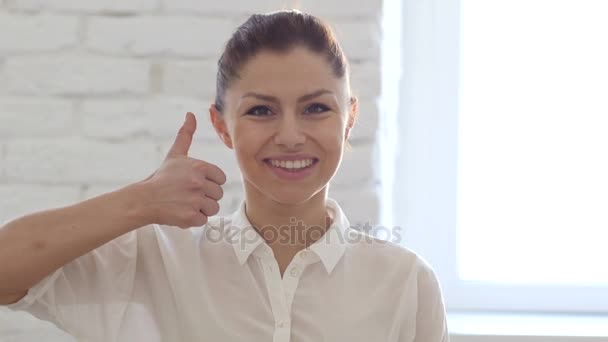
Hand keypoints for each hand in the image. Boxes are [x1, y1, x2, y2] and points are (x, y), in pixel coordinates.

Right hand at [142, 112, 226, 227]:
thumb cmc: (162, 177)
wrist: (144, 199)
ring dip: (202, 208)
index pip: (221, 179)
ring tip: (186, 203)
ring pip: (213, 208)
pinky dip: (194, 219)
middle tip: (188, 194)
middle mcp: (198, 183)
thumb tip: (191, 114)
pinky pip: (203, 220)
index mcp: (199, 167)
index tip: (196, 183)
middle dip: (206, 196)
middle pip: (218, 194)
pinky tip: (182, 211)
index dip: (210, 182)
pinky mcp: (190, 216)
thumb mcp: (175, 154)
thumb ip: (186, 134)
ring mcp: (194, 200)